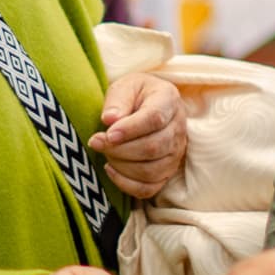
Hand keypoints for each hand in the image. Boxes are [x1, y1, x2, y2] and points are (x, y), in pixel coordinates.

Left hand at [90, 73, 185, 198]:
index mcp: (169, 100)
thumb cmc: (134, 94)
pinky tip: (111, 169)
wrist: (147, 104)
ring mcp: (175, 153)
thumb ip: (117, 100)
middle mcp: (178, 128)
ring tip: (104, 152)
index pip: (154, 119)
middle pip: (153, 148)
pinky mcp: (167, 172)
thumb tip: (109, 119)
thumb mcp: (124, 86)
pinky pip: (149, 188)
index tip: (108, 134)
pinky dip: (126, 184)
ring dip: (121, 166)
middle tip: (97, 141)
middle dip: (120, 149)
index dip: (129, 130)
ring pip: (151, 171)